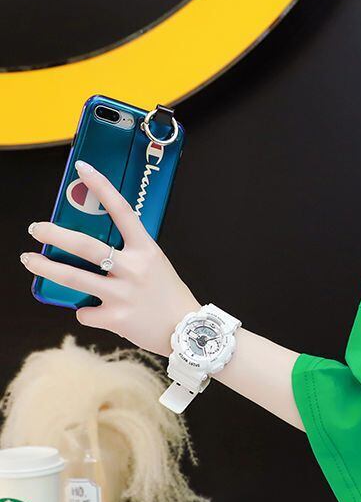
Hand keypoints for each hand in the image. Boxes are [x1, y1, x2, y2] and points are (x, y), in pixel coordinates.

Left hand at [20, 160, 199, 357]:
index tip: (82, 169)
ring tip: (29, 260)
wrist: (188, 332)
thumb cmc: (170, 297)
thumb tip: (91, 251)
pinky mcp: (116, 318)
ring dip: (46, 268)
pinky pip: (86, 312)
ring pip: (74, 277)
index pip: (122, 211)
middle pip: (85, 246)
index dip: (101, 187)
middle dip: (54, 234)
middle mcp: (134, 269)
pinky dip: (85, 312)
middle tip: (36, 228)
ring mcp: (123, 294)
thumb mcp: (156, 266)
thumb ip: (130, 255)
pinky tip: (95, 313)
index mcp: (146, 251)